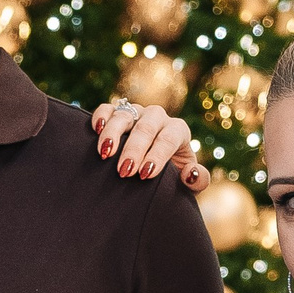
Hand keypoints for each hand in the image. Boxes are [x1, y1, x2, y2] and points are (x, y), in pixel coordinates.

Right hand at [91, 99, 209, 190]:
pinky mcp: (117, 114)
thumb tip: (191, 173)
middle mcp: (158, 118)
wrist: (154, 172)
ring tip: (105, 154)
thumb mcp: (187, 183)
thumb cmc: (171, 178)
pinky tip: (96, 131)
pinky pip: (108, 108)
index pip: (169, 138)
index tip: (144, 174)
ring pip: (125, 115)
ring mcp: (136, 113)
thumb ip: (198, 181)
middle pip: (146, 126)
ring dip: (114, 133)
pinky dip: (101, 117)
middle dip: (134, 149)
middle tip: (124, 171)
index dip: (157, 155)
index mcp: (178, 130)